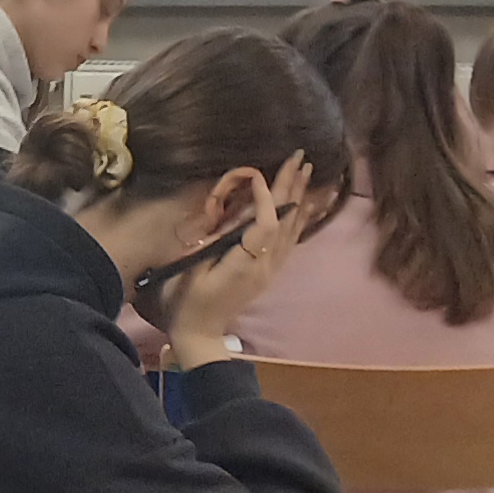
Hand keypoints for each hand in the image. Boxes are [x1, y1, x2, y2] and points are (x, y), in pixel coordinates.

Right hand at [158, 156, 315, 357]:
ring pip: (292, 229)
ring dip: (300, 198)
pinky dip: (300, 219)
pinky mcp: (268, 272)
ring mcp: (270, 270)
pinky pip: (291, 241)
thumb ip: (212, 243)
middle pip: (284, 221)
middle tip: (299, 158)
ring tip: (308, 172)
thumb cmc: (185, 302)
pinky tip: (307, 205)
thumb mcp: (190, 271)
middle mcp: (264, 266)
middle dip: (291, 187)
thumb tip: (231, 218)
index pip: (265, 225)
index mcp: (244, 265)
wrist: (199, 334)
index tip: (258, 175)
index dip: (265, 199)